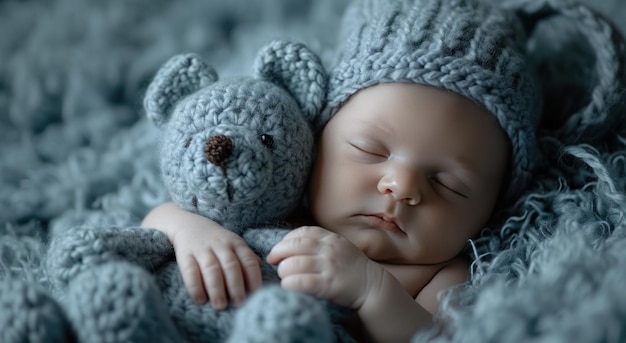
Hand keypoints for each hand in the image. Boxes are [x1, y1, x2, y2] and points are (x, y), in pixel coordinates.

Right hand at [170, 223, 261, 309]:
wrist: (190, 225)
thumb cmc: (218, 241)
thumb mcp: (235, 244)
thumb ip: (247, 258)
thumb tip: (261, 276)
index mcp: (236, 243)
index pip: (248, 260)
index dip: (253, 277)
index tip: (255, 294)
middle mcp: (220, 245)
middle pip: (230, 265)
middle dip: (236, 286)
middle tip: (238, 303)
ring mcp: (202, 249)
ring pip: (211, 268)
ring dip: (217, 289)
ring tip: (220, 305)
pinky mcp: (185, 254)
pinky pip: (190, 271)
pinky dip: (195, 287)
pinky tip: (200, 299)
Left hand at [266, 226, 383, 309]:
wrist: (372, 286)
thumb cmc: (353, 267)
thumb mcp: (340, 247)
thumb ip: (322, 243)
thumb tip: (294, 244)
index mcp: (331, 238)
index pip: (302, 232)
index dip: (286, 239)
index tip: (280, 247)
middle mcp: (329, 250)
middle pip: (295, 246)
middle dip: (278, 252)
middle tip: (272, 260)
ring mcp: (329, 267)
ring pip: (295, 264)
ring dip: (283, 270)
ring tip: (282, 275)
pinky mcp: (328, 285)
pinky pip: (302, 282)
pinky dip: (290, 283)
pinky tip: (287, 286)